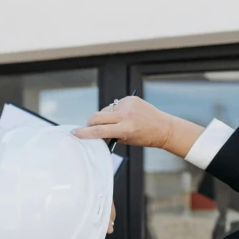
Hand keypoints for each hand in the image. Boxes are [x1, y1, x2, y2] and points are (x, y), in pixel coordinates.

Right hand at [73, 96, 203, 156]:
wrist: (162, 127)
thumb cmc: (144, 137)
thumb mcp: (125, 140)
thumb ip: (109, 135)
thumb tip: (94, 132)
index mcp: (125, 129)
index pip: (99, 131)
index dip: (84, 133)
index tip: (75, 133)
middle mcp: (126, 116)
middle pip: (97, 116)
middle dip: (90, 122)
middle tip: (89, 127)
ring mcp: (128, 105)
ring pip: (105, 110)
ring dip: (104, 117)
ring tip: (113, 123)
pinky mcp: (130, 98)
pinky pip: (114, 105)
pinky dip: (114, 111)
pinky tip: (122, 115)